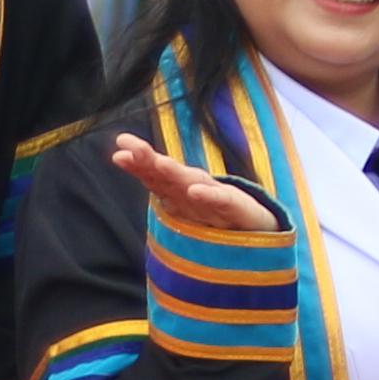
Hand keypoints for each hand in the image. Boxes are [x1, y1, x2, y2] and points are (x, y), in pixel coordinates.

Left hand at [104, 127, 279, 231]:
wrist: (259, 232)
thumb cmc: (215, 216)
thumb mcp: (181, 205)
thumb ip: (155, 184)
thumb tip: (119, 160)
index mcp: (178, 190)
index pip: (154, 175)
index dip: (138, 164)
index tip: (119, 154)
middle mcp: (194, 189)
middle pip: (169, 174)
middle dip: (150, 160)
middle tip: (131, 147)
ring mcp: (216, 198)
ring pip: (193, 184)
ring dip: (176, 174)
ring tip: (159, 164)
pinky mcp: (238, 208)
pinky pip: (222, 201)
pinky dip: (209, 195)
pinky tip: (195, 190)